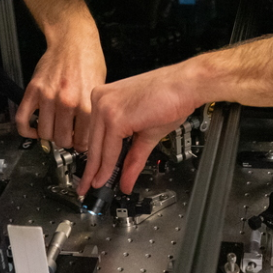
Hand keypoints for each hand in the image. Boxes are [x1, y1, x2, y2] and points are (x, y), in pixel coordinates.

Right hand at [16, 37, 106, 151]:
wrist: (73, 40)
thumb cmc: (88, 61)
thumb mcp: (99, 89)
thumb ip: (93, 113)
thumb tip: (89, 136)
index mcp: (86, 103)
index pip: (83, 140)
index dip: (83, 145)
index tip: (81, 144)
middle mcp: (66, 101)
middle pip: (62, 140)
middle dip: (66, 142)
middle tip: (68, 137)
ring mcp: (47, 97)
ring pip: (44, 133)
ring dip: (49, 136)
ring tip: (55, 130)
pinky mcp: (33, 90)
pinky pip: (23, 120)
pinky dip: (26, 130)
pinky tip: (34, 129)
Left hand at [79, 64, 201, 194]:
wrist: (186, 85)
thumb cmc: (171, 98)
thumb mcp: (147, 132)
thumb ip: (134, 157)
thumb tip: (126, 179)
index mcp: (105, 98)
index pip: (95, 134)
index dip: (93, 157)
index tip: (90, 173)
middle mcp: (101, 99)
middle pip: (93, 142)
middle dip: (91, 169)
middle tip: (86, 186)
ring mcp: (107, 107)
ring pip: (98, 147)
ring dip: (98, 171)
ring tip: (95, 187)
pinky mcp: (116, 117)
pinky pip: (110, 149)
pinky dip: (109, 167)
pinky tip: (107, 178)